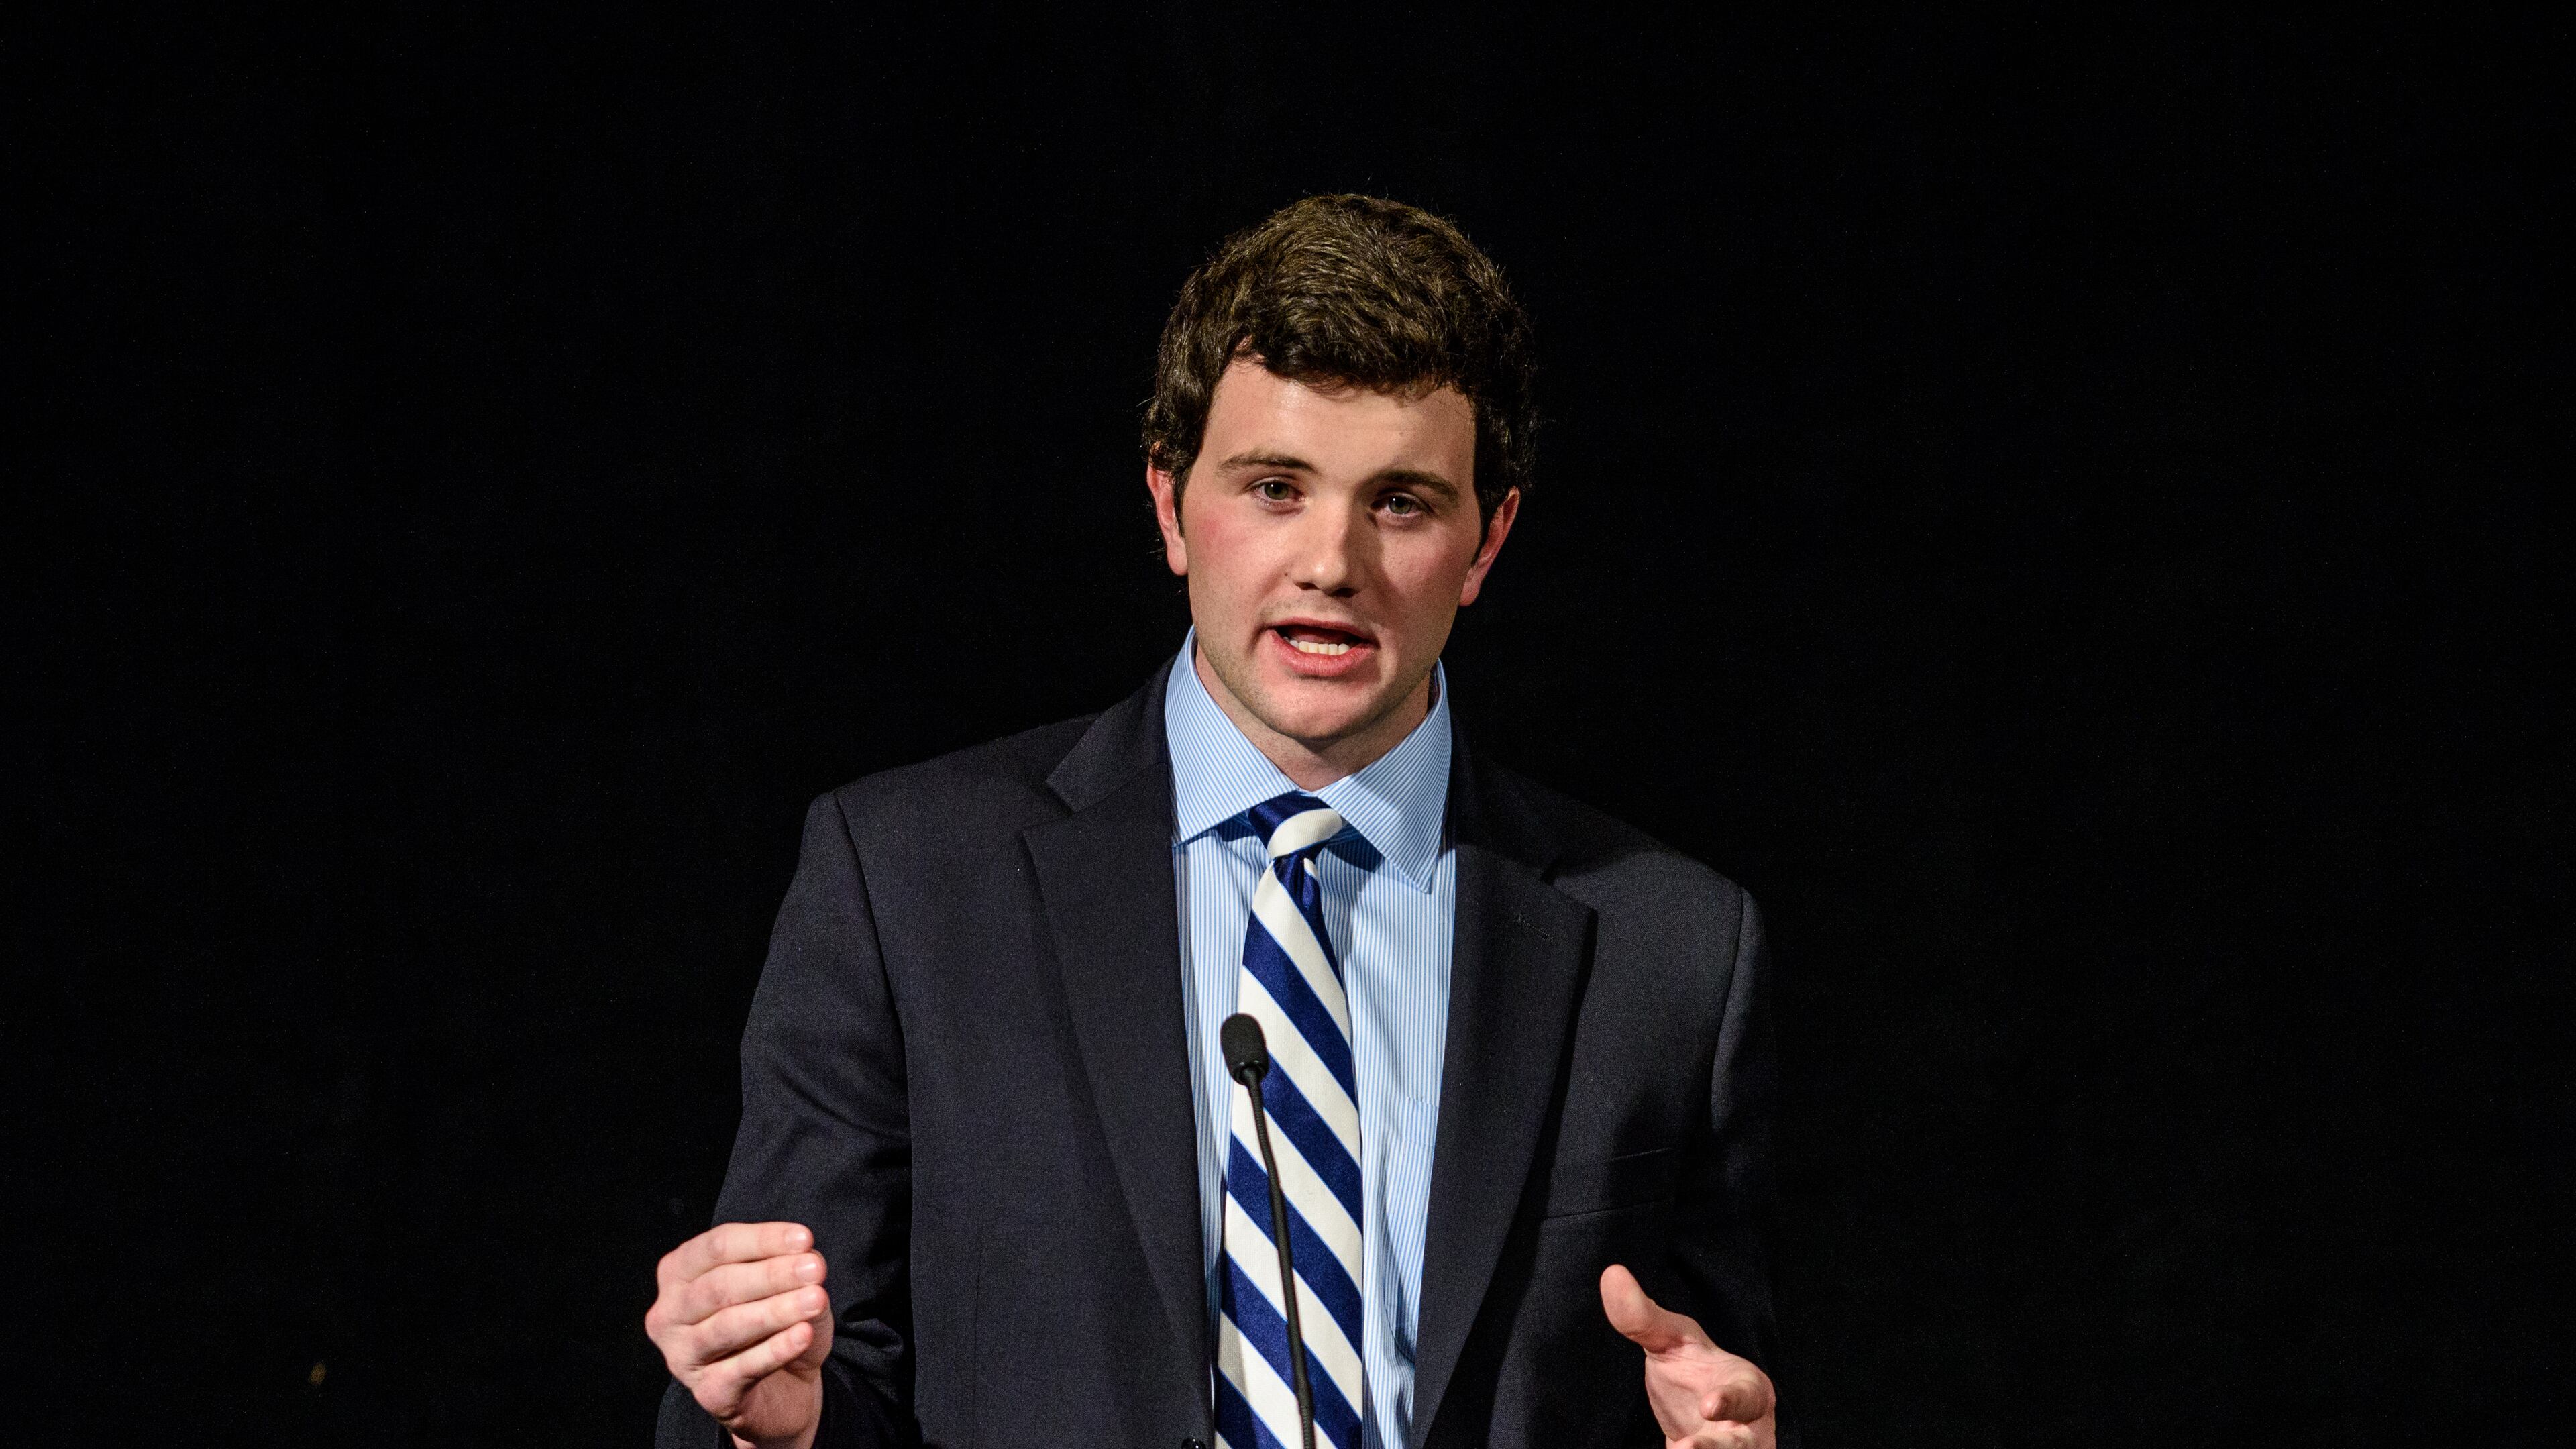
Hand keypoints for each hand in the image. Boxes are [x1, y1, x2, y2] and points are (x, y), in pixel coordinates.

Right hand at [646, 1221, 834, 1448]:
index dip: (762, 1240)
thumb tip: (806, 1257)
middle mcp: (669, 1313)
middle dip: (772, 1274)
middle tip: (815, 1268)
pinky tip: (803, 1334)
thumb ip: (789, 1266)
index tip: (804, 1239)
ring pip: (728, 1326)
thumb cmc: (773, 1324)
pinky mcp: (707, 1392)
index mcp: (679, 1272)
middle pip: (719, 1286)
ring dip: (776, 1310)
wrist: (781, 1388)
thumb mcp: (784, 1285)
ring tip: (816, 1299)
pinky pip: (742, 1368)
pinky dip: (776, 1349)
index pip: (717, 1246)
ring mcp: (682, 1356)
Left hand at [1598, 1263, 1776, 1448]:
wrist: (1706, 1418)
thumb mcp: (1673, 1343)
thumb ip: (1644, 1317)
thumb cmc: (1697, 1374)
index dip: (1731, 1402)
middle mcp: (1747, 1432)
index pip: (1747, 1395)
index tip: (1709, 1404)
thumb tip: (1611, 1273)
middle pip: (1741, 1446)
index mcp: (1747, 1389)